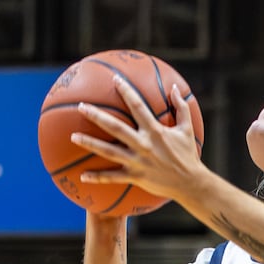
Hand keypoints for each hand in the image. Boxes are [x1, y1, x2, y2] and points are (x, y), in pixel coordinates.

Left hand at [72, 78, 204, 204]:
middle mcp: (143, 145)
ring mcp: (137, 162)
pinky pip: (112, 177)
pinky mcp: (135, 177)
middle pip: (115, 127)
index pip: (137, 106)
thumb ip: (181, 107)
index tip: (115, 79)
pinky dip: (97, 177)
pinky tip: (82, 176)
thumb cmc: (188, 156)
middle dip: (96, 116)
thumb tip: (174, 88)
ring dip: (90, 143)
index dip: (126, 91)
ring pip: (108, 151)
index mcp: (155, 131)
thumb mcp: (187, 129)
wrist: (190, 184)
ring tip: (73, 136)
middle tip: (81, 106)